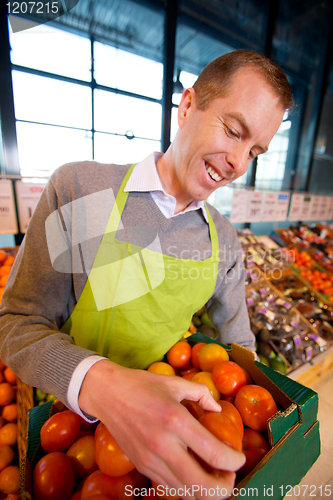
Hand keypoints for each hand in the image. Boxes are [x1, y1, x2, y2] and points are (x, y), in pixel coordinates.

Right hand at [78, 359, 244, 499]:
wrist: (107, 393)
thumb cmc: (142, 385)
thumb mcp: (175, 383)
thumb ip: (202, 395)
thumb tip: (217, 409)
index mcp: (176, 420)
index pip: (215, 454)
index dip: (235, 462)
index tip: (240, 457)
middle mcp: (164, 445)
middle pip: (202, 486)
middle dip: (224, 488)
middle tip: (230, 475)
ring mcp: (150, 460)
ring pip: (186, 493)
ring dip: (206, 491)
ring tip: (214, 476)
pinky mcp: (142, 466)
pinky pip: (169, 488)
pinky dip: (187, 487)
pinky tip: (193, 473)